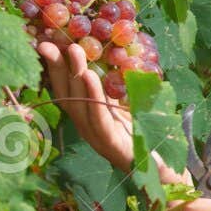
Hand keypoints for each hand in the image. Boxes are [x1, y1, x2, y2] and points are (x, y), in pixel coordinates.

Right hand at [38, 42, 187, 184]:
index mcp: (88, 116)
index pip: (66, 89)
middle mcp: (87, 127)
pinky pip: (99, 118)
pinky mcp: (111, 144)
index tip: (46, 42)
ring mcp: (96, 137)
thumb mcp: (129, 104)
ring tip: (73, 51)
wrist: (164, 169)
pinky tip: (89, 77)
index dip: (54, 67)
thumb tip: (116, 51)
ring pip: (79, 105)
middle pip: (67, 95)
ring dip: (74, 76)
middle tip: (50, 42)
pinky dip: (92, 97)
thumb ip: (117, 84)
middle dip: (57, 67)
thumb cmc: (147, 135)